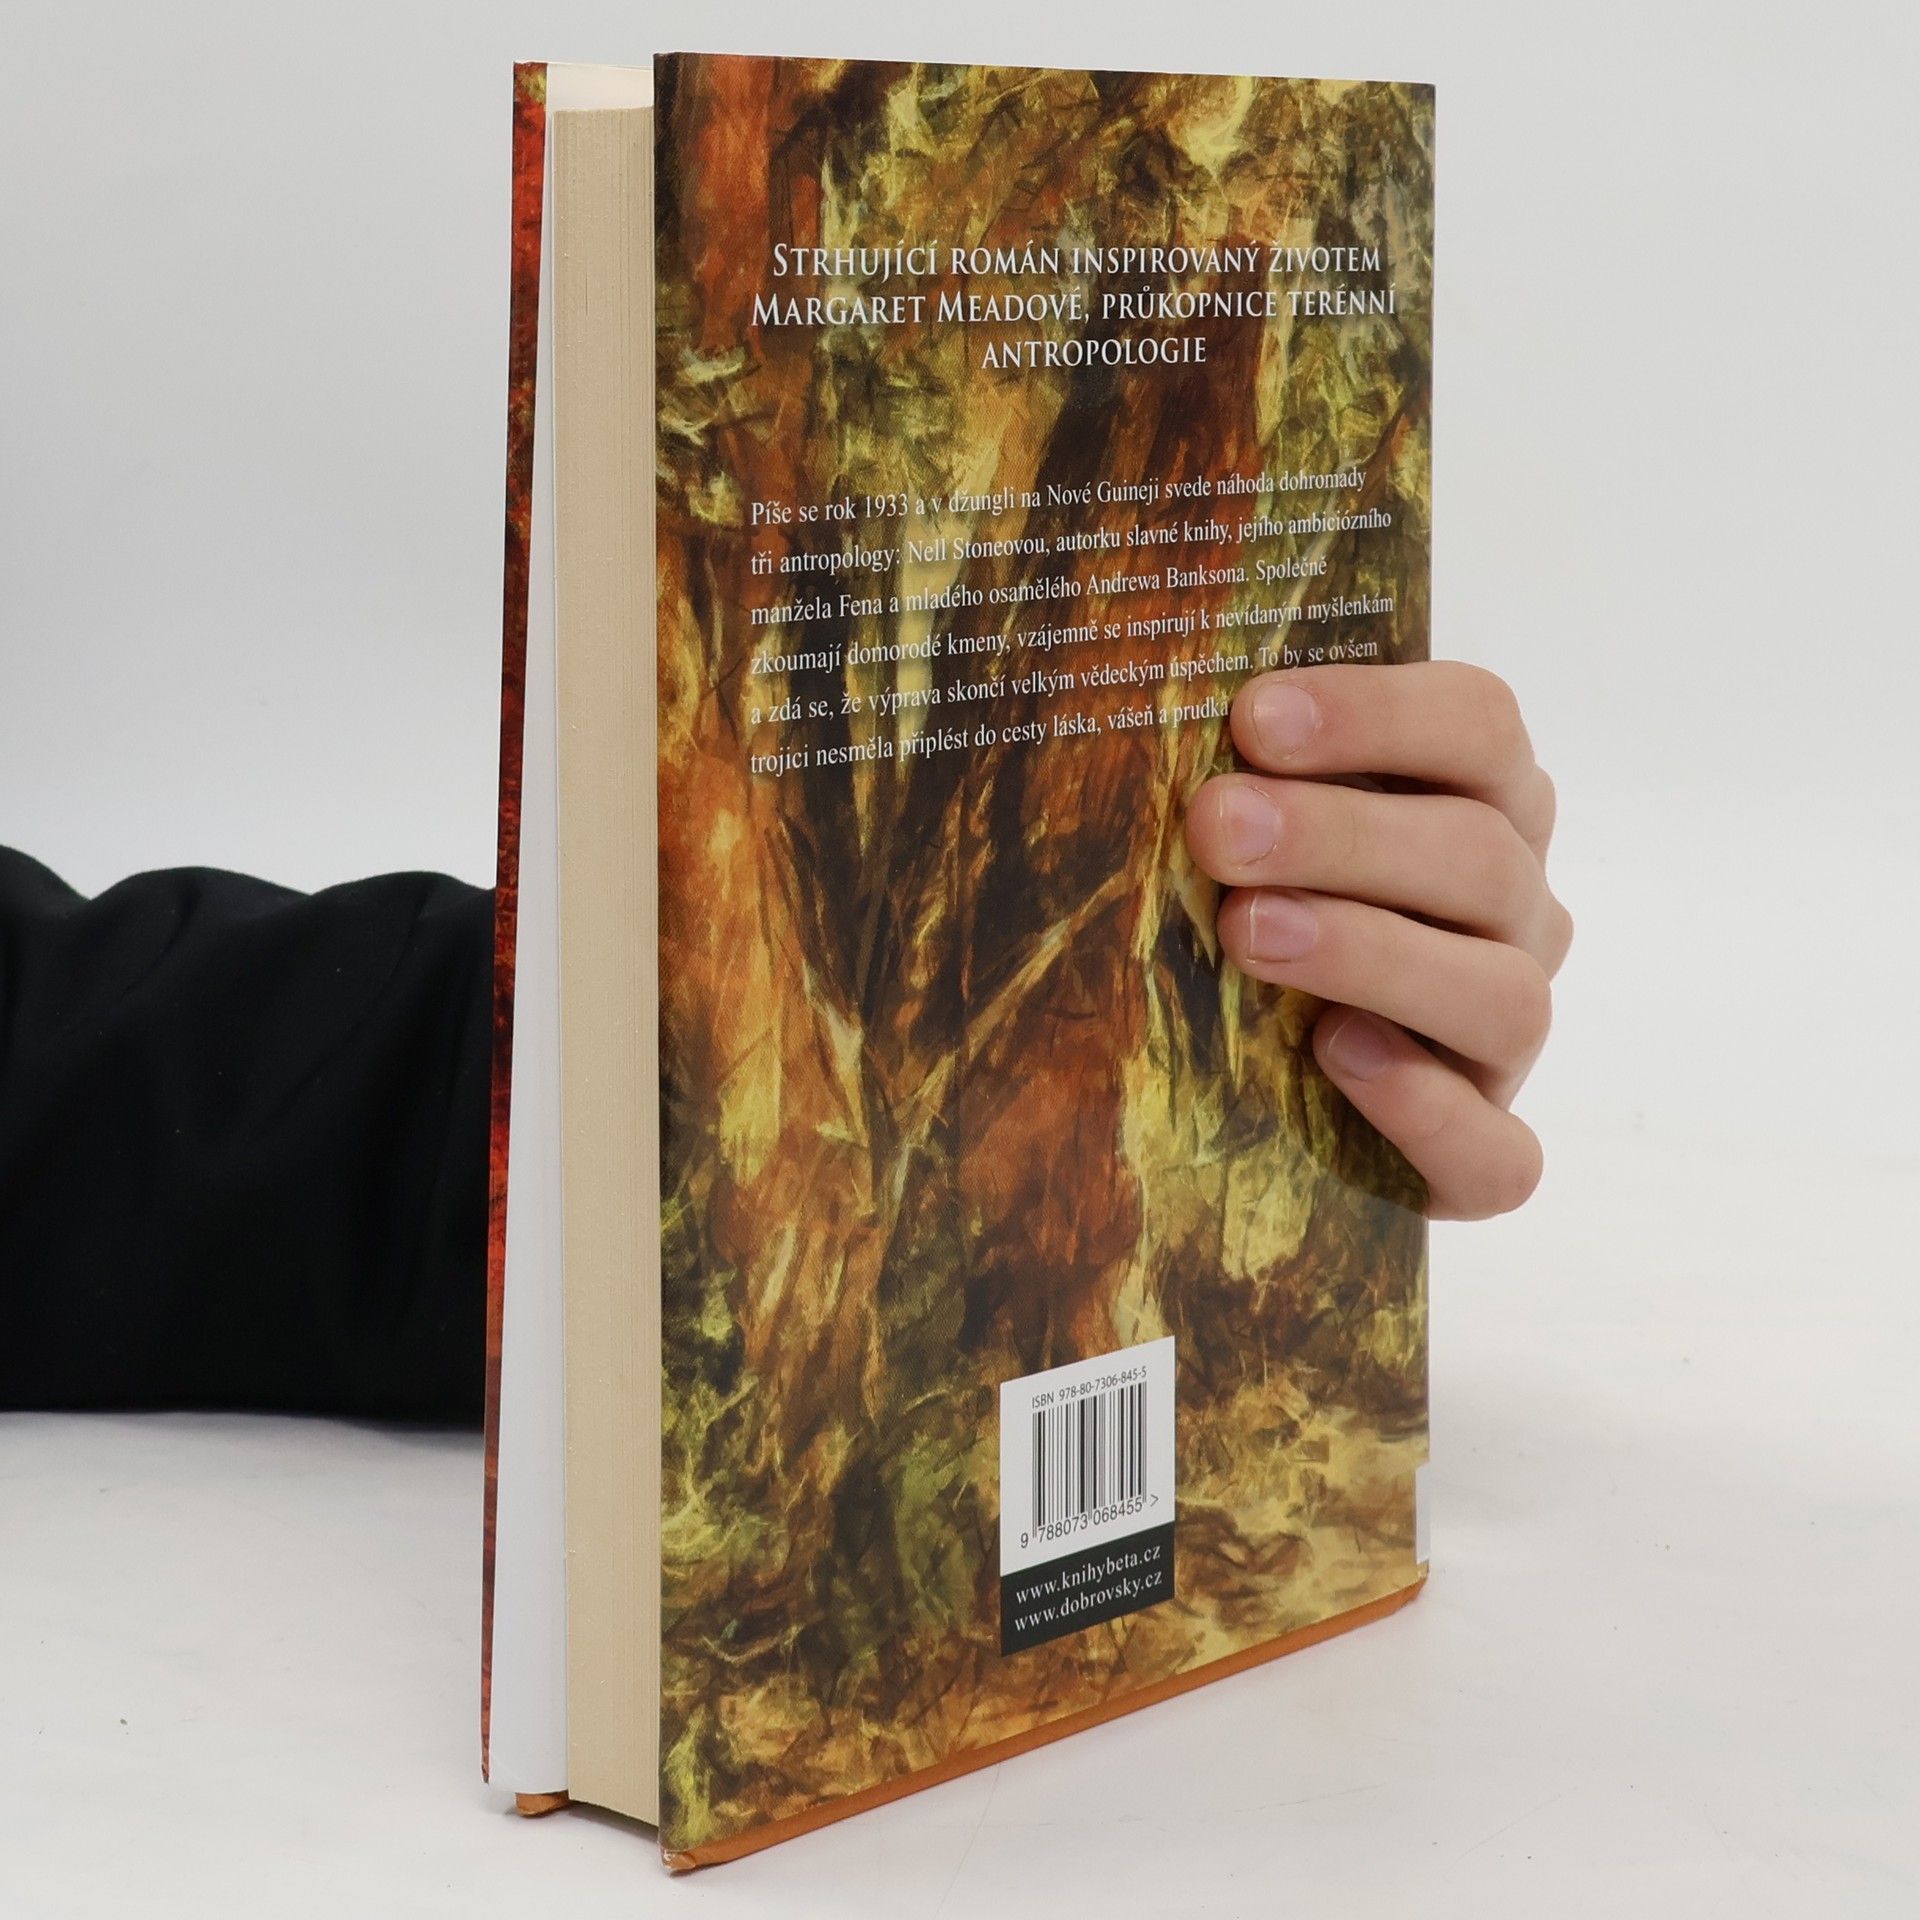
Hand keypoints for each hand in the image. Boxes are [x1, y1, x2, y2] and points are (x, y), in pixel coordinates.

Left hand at [1183, 662, 1570, 1219]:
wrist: (1244, 1103)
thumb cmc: (1244, 910)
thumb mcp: (1244, 828)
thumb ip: (1230, 768)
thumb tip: (1141, 683)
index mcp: (1481, 804)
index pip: (1479, 724)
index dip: (1376, 712)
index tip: (1252, 718)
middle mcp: (1513, 914)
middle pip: (1479, 853)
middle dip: (1339, 833)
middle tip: (1216, 827)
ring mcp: (1504, 1040)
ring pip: (1502, 995)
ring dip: (1373, 953)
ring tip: (1248, 933)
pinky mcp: (1483, 1159)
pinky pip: (1498, 1152)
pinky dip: (1426, 1108)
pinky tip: (1337, 1056)